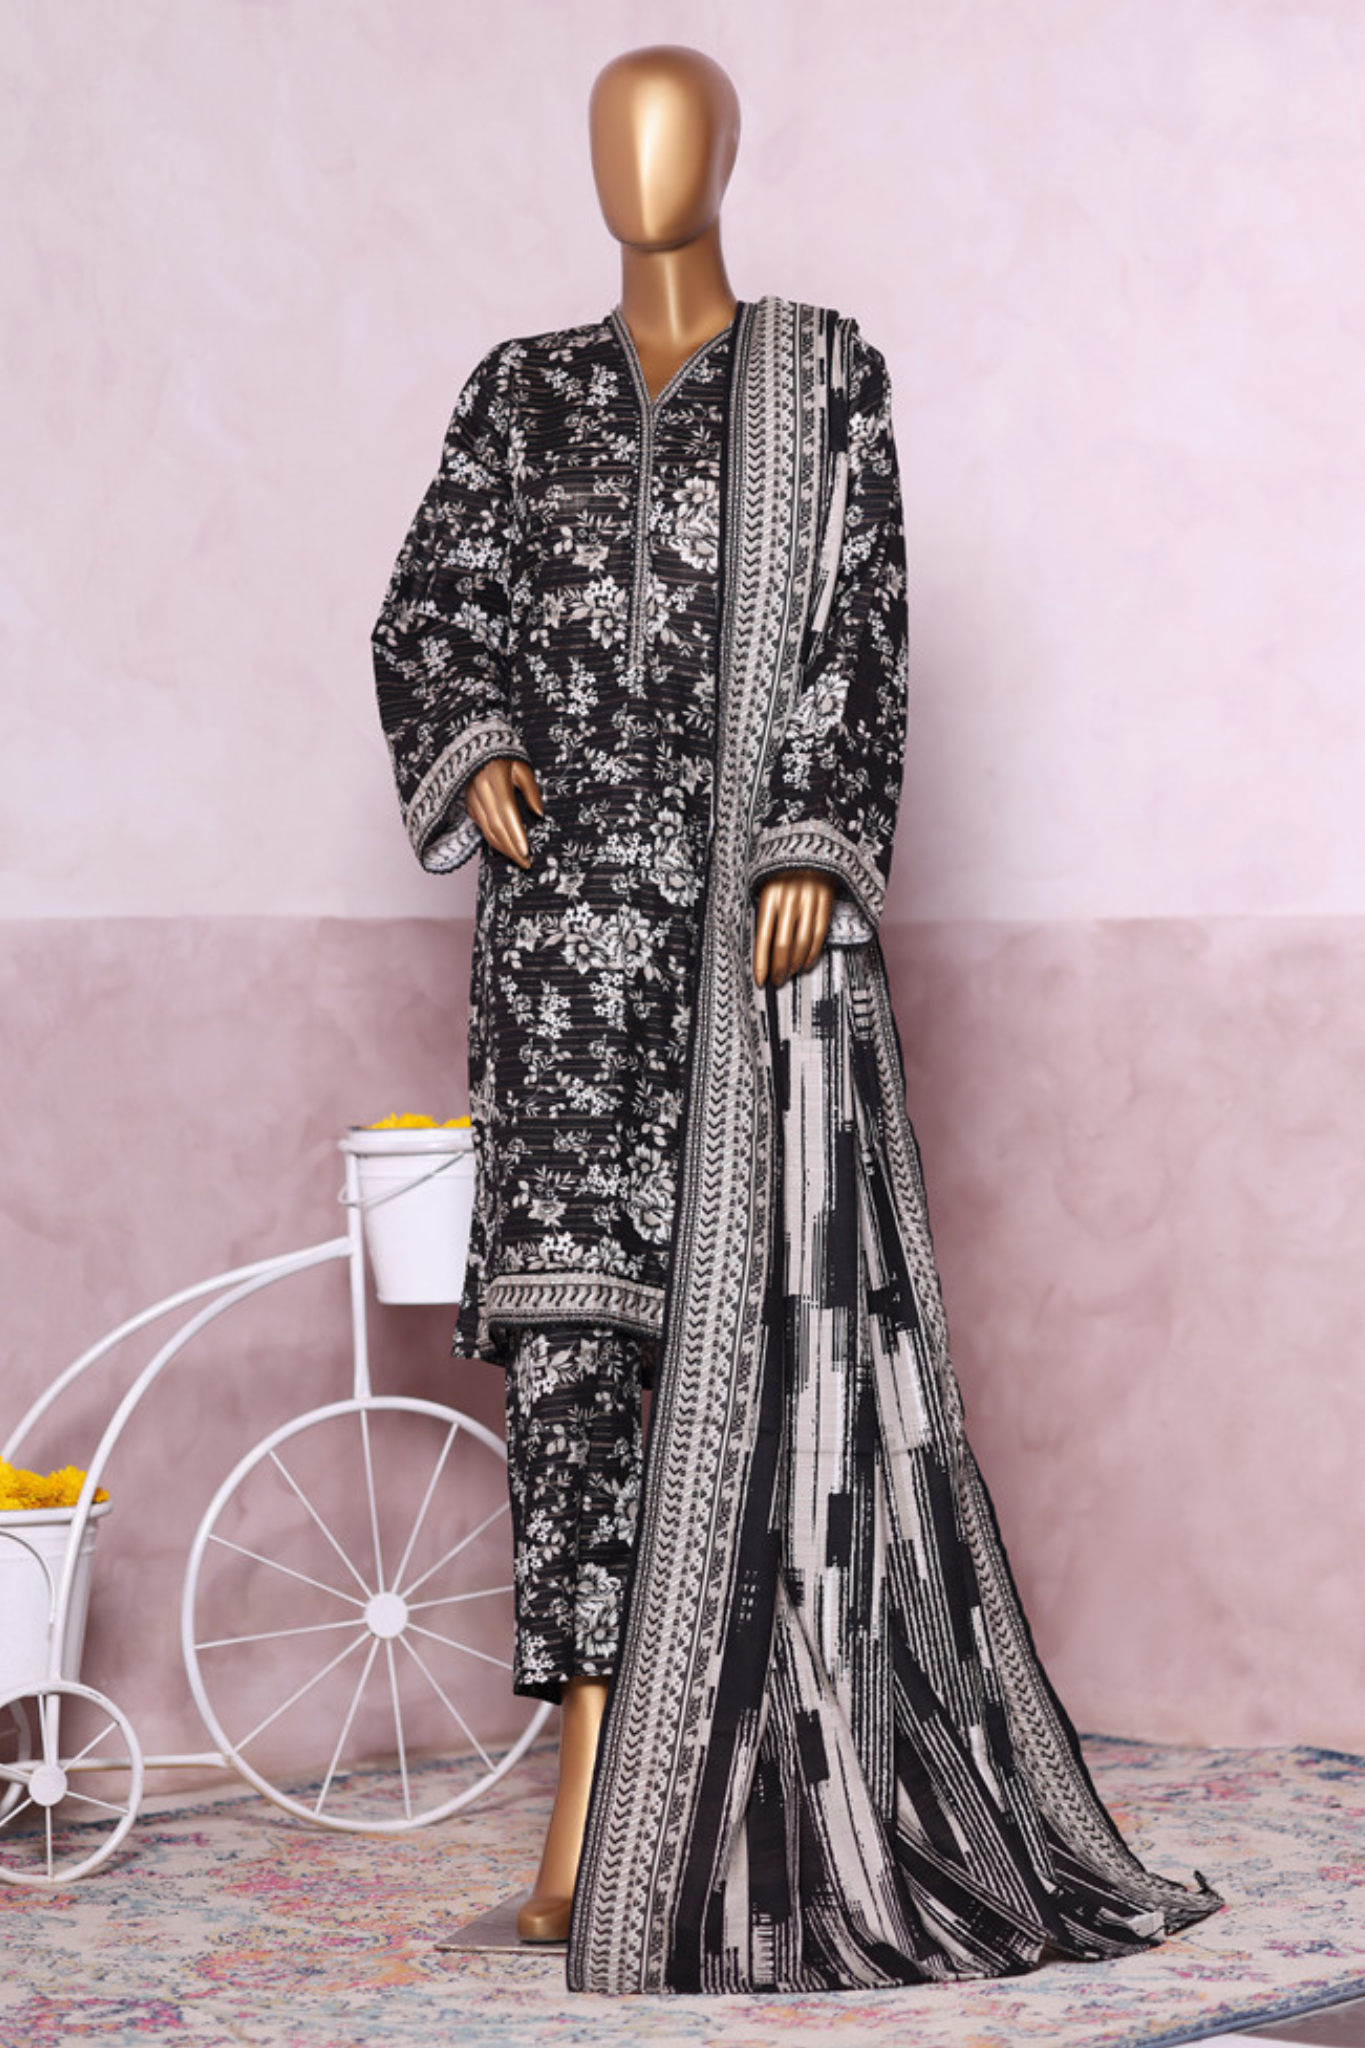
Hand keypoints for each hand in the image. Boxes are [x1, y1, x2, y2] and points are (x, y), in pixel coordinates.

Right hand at [465, 758, 543, 868]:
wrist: (476, 746)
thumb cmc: (503, 754)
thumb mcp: (521, 766)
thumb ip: (531, 790)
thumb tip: (540, 814)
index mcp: (496, 779)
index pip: (507, 813)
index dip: (516, 834)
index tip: (526, 852)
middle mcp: (481, 791)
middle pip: (496, 826)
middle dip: (511, 848)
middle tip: (526, 864)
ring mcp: (472, 798)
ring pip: (486, 830)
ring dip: (502, 848)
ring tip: (518, 860)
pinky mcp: (468, 804)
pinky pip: (481, 826)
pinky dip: (493, 839)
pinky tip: (505, 847)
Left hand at [753, 868, 835, 987]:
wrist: (811, 843)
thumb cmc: (783, 868)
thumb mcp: (766, 883)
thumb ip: (765, 910)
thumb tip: (762, 946)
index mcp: (769, 895)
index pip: (762, 937)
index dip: (761, 963)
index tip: (760, 980)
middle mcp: (788, 899)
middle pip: (783, 944)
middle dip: (779, 968)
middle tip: (777, 981)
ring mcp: (809, 900)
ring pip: (802, 942)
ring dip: (796, 964)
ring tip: (790, 975)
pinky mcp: (825, 901)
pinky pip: (819, 934)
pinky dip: (812, 953)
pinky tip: (806, 963)